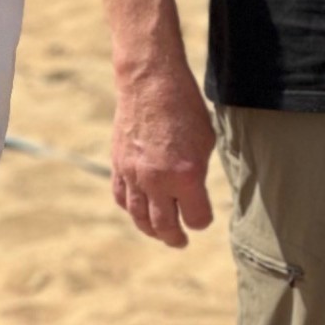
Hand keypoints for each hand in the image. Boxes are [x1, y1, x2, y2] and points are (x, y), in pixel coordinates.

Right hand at [110, 61, 215, 247]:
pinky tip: (139, 211)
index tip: (203, 217)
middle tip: (181, 241)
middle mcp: (157, 181)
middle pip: (165, 226)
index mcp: (186, 176)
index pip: (196, 217)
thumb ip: (198, 172)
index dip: (202, 220)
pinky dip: (131, 209)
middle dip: (175, 237)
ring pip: (139, 217)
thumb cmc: (186, 107)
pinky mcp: (118, 166)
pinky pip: (122, 198)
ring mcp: (134, 175)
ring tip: (161, 234)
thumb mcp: (205, 141)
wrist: (150, 82)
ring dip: (151, 230)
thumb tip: (193, 192)